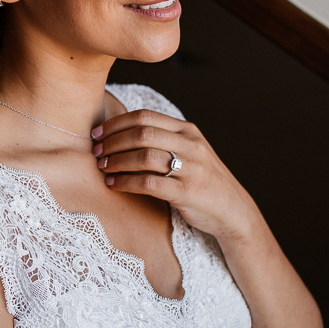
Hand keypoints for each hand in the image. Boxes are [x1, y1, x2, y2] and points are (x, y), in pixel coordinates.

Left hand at [93, 109, 261, 243]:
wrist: (233, 211)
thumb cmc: (202, 180)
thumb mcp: (189, 151)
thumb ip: (163, 139)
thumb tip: (121, 133)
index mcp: (188, 131)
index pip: (145, 116)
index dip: (116, 123)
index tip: (97, 133)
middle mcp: (191, 145)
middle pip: (142, 134)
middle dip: (112, 141)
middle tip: (95, 152)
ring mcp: (191, 168)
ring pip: (144, 156)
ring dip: (116, 161)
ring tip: (102, 167)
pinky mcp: (187, 192)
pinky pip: (149, 183)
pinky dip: (125, 182)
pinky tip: (113, 185)